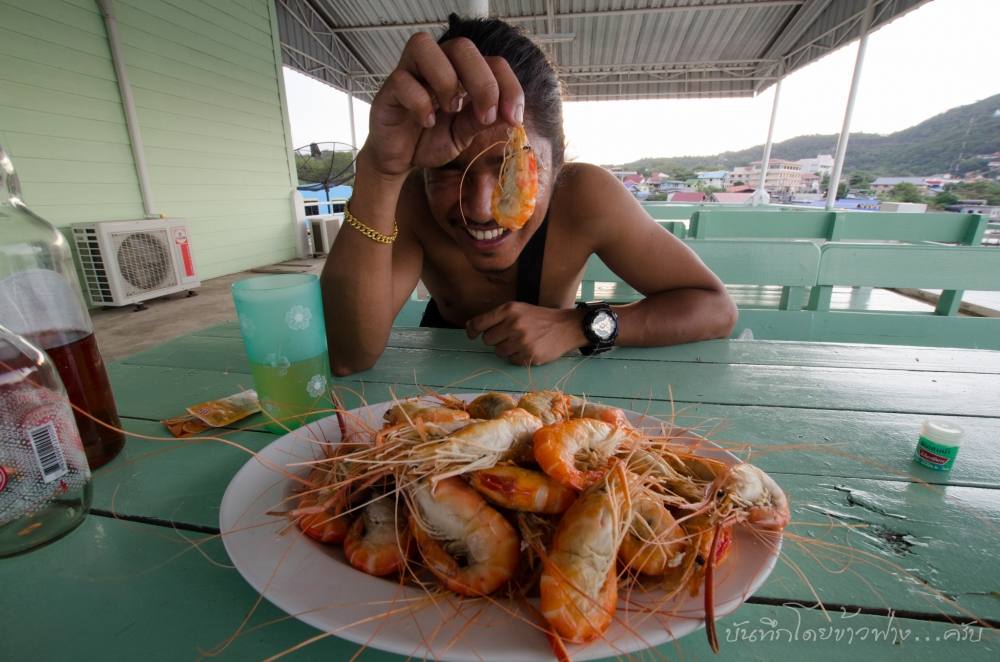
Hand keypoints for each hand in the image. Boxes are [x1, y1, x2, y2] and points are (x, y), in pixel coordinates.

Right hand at [364, 32, 524, 179]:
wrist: (401, 159)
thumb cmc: (432, 138)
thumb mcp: (464, 133)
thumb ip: (483, 120)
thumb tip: (512, 115)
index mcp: (461, 72)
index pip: (493, 62)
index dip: (509, 87)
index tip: (513, 119)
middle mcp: (436, 64)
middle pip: (461, 47)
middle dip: (482, 82)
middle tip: (485, 115)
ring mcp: (410, 73)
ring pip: (424, 46)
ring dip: (445, 79)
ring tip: (450, 109)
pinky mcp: (389, 90)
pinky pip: (402, 80)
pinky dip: (419, 101)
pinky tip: (428, 122)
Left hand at [466, 303, 585, 365]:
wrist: (566, 327)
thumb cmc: (539, 318)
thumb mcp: (519, 309)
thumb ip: (496, 317)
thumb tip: (471, 327)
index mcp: (509, 310)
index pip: (480, 323)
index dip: (472, 330)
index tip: (471, 334)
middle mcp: (513, 324)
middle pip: (487, 340)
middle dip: (496, 339)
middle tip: (509, 335)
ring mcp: (521, 341)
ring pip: (498, 352)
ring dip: (506, 349)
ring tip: (520, 342)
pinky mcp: (529, 355)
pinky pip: (511, 360)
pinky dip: (517, 357)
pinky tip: (528, 348)